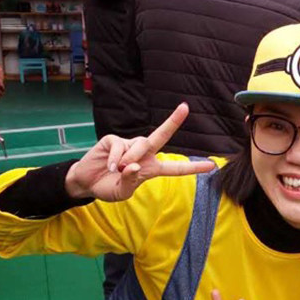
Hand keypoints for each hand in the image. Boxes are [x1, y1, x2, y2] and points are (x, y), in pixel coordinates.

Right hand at [64, 103, 213, 201]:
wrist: (86, 182)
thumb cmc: (108, 187)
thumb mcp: (122, 192)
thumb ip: (130, 182)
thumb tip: (134, 166)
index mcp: (151, 168)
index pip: (176, 168)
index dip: (193, 168)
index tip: (212, 166)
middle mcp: (143, 154)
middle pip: (162, 136)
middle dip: (173, 121)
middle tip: (185, 107)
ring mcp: (129, 145)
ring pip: (140, 145)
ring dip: (130, 159)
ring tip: (118, 170)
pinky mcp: (113, 140)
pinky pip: (120, 147)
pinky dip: (115, 159)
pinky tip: (109, 166)